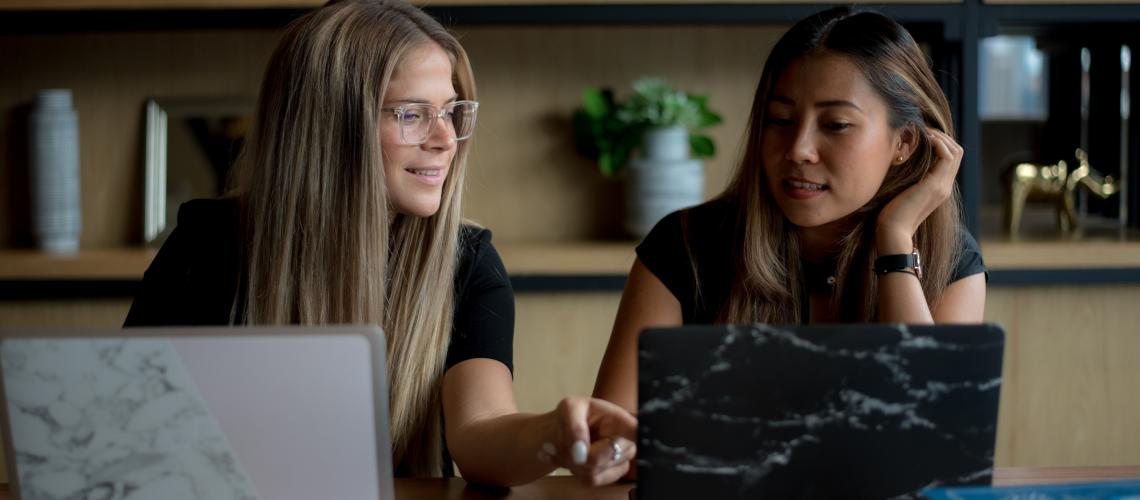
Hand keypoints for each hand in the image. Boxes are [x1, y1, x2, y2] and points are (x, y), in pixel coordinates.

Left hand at [537, 396, 636, 485]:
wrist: (562, 432)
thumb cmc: (572, 415)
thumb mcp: (570, 408)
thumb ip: (575, 426)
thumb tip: (581, 451)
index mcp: (622, 420)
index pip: (641, 432)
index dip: (635, 439)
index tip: (615, 439)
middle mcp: (627, 441)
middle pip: (613, 455)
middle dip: (585, 452)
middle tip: (570, 440)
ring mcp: (620, 461)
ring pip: (598, 469)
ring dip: (576, 462)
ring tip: (570, 447)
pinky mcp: (610, 475)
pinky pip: (593, 479)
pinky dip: (577, 471)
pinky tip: (574, 459)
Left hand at [876, 128, 962, 253]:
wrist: (893, 233)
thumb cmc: (891, 214)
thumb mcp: (902, 191)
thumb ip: (907, 179)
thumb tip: (898, 161)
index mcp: (939, 188)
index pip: (951, 158)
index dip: (941, 142)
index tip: (924, 134)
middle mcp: (945, 186)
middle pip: (957, 152)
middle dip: (943, 136)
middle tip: (924, 129)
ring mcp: (942, 186)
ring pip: (955, 151)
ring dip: (941, 137)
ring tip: (924, 131)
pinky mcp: (934, 186)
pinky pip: (946, 156)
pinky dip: (938, 143)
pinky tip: (924, 138)